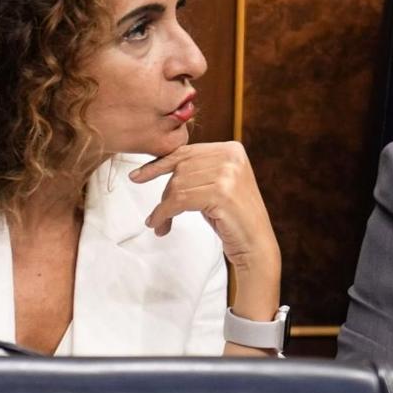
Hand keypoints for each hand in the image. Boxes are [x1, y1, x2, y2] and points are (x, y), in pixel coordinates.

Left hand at [129, 142, 280, 322]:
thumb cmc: (232, 217)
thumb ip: (196, 170)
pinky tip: (161, 225)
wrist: (256, 244)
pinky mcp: (221, 193)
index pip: (185, 152)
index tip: (136, 176)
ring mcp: (227, 173)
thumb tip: (156, 164)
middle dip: (164, 193)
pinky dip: (164, 214)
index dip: (157, 165)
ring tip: (160, 223)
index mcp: (231, 148)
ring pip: (177, 185)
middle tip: (158, 214)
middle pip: (180, 169)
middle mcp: (231, 156)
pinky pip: (179, 201)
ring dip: (163, 207)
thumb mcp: (215, 185)